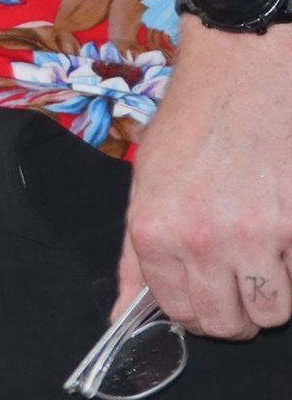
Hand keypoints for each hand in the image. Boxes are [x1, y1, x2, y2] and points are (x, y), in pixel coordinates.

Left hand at [116, 21, 291, 338]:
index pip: (177, 311)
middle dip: (233, 309)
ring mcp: (254, 237)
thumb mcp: (145, 184)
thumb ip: (136, 257)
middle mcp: (201, 240)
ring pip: (272, 313)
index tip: (202, 289)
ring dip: (269, 291)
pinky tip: (279, 227)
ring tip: (260, 250)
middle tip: (234, 274)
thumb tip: (124, 316)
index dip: (193, 306)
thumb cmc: (190, 126)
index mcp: (153, 230)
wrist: (240, 75)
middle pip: (226, 324)